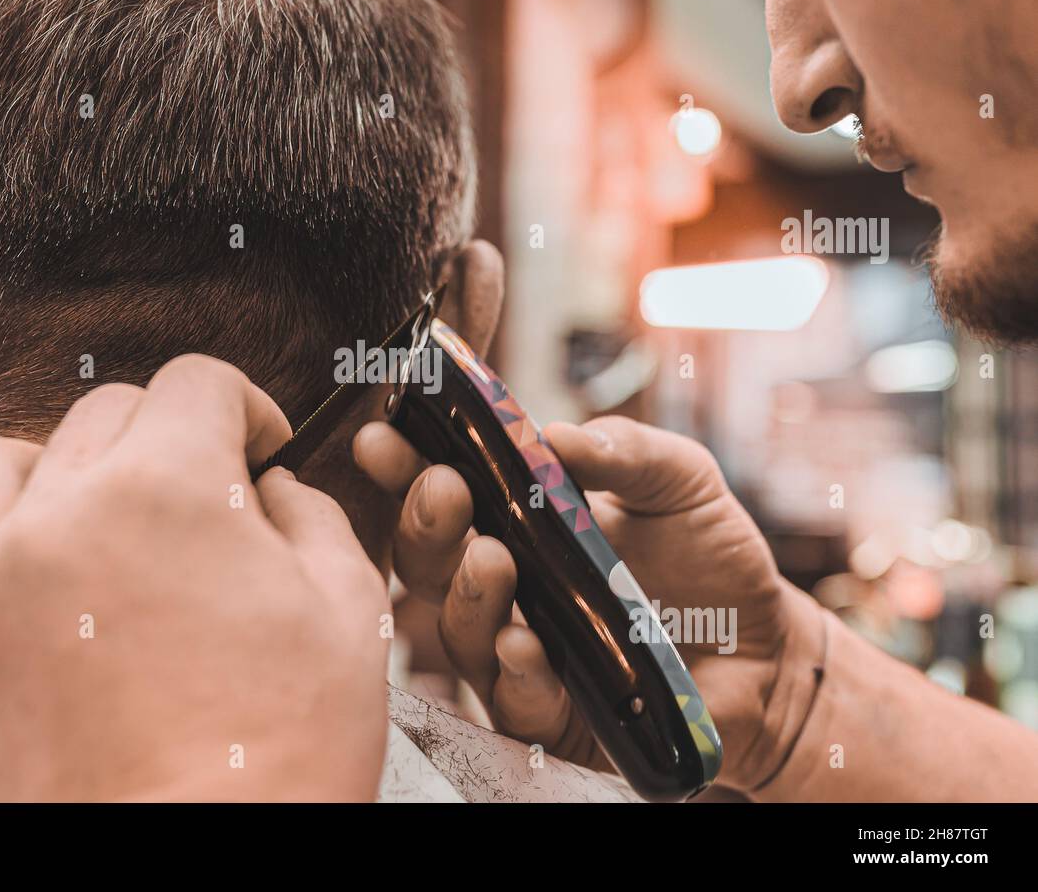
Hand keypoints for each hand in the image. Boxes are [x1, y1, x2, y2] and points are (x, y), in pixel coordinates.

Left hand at [0, 356, 391, 801]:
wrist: (187, 874)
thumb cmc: (280, 755)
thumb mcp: (347, 612)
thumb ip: (311, 516)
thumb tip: (271, 489)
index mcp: (166, 488)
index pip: (197, 382)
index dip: (246, 408)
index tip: (260, 453)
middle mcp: (61, 515)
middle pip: (106, 413)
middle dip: (168, 439)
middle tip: (205, 505)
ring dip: (59, 472)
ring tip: (101, 523)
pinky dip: (8, 554)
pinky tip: (59, 599)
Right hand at [353, 415, 824, 791]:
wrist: (766, 650)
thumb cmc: (711, 557)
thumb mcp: (680, 482)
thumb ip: (626, 450)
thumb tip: (556, 433)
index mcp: (519, 522)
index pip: (444, 490)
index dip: (405, 466)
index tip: (382, 437)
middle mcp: (506, 586)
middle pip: (430, 560)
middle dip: (424, 522)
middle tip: (444, 488)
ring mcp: (521, 650)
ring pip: (460, 629)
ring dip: (466, 592)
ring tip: (491, 558)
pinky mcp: (551, 713)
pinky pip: (514, 699)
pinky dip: (515, 670)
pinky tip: (526, 643)